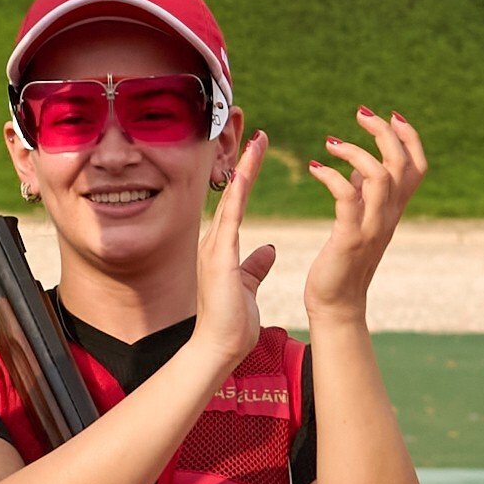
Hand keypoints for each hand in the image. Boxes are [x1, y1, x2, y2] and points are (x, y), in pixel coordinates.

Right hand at [192, 129, 279, 359]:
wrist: (217, 347)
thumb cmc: (232, 323)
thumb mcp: (248, 287)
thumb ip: (255, 265)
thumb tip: (269, 250)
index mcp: (222, 248)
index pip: (238, 204)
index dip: (247, 178)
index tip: (259, 154)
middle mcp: (215, 241)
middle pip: (232, 193)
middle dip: (246, 163)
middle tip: (259, 135)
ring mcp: (214, 246)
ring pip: (232, 198)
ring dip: (244, 169)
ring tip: (257, 143)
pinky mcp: (220, 255)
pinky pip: (232, 216)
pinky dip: (239, 193)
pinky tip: (246, 173)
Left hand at [298, 108, 427, 319]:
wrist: (337, 305)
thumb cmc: (344, 262)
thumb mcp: (360, 221)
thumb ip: (364, 193)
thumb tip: (360, 164)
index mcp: (394, 210)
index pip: (418, 167)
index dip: (411, 138)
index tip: (392, 115)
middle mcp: (389, 216)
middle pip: (402, 163)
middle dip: (384, 132)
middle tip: (360, 114)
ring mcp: (371, 227)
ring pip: (380, 176)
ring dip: (355, 151)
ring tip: (330, 143)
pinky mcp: (350, 238)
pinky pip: (348, 198)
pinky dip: (332, 177)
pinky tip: (315, 168)